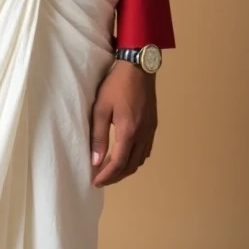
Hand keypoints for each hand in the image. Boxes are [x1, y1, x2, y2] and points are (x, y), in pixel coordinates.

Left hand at [90, 60, 157, 187]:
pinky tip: (126, 155)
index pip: (118, 163)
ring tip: (112, 170)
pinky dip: (135, 159)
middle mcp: (143, 135)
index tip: (95, 181)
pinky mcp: (153, 124)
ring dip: (126, 169)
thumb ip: (99, 136)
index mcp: (129, 131)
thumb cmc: (116, 85)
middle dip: (115, 176)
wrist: (138, 67)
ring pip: (140, 160)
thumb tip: (95, 161)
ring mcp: (150, 130)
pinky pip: (146, 150)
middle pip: (131, 166)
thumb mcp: (101, 108)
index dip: (107, 176)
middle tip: (101, 179)